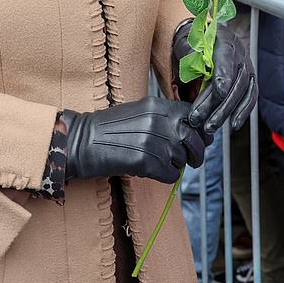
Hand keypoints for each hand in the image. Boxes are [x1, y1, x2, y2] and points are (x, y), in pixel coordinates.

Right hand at [62, 97, 210, 183]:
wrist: (84, 140)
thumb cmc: (109, 128)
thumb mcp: (139, 112)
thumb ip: (164, 117)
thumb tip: (192, 130)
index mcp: (158, 105)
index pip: (194, 115)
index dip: (199, 129)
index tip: (199, 138)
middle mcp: (159, 121)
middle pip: (195, 139)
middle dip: (196, 153)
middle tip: (191, 159)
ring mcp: (154, 141)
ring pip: (184, 160)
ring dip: (176, 165)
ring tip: (157, 161)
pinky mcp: (147, 162)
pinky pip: (171, 175)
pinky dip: (164, 177)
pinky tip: (150, 171)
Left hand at [188, 27, 257, 132]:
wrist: (201, 38)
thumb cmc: (192, 41)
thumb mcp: (185, 42)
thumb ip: (187, 52)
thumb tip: (191, 65)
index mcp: (223, 39)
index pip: (226, 58)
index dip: (224, 76)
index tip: (219, 92)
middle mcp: (239, 52)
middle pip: (234, 80)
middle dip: (218, 104)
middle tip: (200, 120)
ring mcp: (246, 65)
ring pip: (242, 92)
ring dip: (227, 112)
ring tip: (210, 126)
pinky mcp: (249, 78)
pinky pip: (250, 97)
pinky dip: (242, 112)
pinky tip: (234, 124)